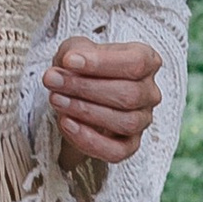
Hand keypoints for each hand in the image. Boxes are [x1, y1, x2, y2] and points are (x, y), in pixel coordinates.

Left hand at [45, 36, 161, 165]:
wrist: (75, 91)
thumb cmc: (82, 67)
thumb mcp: (76, 49)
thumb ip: (74, 52)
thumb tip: (66, 65)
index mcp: (146, 61)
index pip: (136, 63)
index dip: (102, 63)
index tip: (69, 61)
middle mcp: (149, 92)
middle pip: (129, 94)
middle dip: (85, 88)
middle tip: (53, 81)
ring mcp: (142, 120)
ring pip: (125, 122)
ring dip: (85, 112)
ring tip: (57, 100)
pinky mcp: (130, 144)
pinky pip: (117, 151)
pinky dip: (90, 140)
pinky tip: (67, 123)